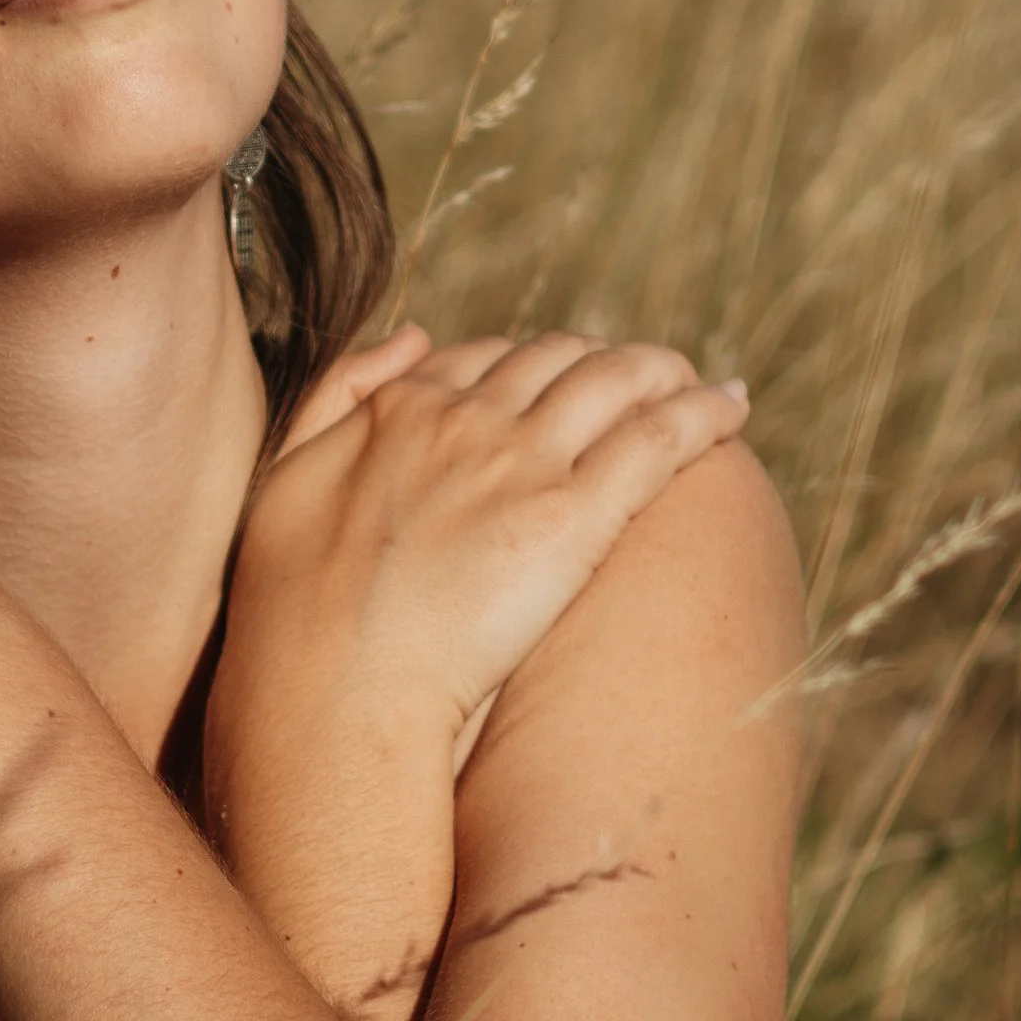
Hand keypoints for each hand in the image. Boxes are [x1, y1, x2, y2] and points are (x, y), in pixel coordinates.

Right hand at [228, 325, 750, 757]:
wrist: (332, 687)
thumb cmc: (290, 608)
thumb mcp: (284, 476)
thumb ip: (338, 393)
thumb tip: (412, 333)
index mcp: (402, 409)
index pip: (487, 356)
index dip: (529, 364)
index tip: (555, 382)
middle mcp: (469, 420)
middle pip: (559, 360)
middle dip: (603, 360)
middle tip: (641, 379)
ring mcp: (524, 464)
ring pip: (618, 383)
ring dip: (664, 372)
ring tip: (697, 382)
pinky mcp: (575, 519)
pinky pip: (659, 440)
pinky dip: (704, 412)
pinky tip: (736, 406)